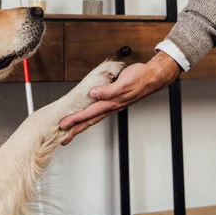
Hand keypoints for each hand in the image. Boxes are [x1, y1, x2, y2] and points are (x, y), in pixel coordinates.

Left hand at [59, 51, 180, 144]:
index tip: (63, 124)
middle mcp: (111, 106)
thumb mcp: (123, 83)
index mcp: (111, 103)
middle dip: (76, 129)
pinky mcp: (115, 100)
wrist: (152, 77)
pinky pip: (99, 111)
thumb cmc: (139, 78)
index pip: (89, 113)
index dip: (75, 119)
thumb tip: (93, 94)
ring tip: (71, 131)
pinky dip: (90, 116)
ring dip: (82, 124)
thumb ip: (108, 90)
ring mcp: (113, 105)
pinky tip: (87, 117)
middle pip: (90, 120)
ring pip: (94, 117)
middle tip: (63, 137)